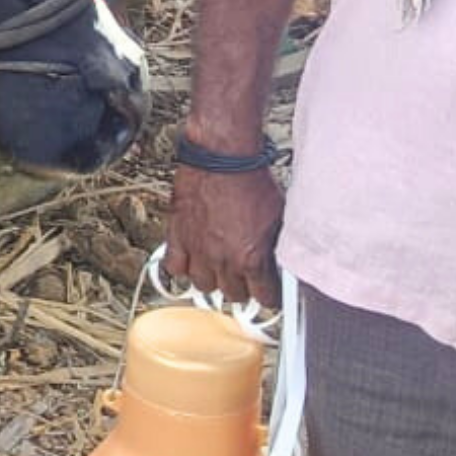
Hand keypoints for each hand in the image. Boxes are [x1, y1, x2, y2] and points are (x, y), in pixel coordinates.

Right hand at [165, 154, 285, 317]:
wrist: (221, 157)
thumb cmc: (250, 179)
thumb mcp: (279, 217)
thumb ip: (277, 246)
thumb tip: (281, 260)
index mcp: (251, 258)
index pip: (264, 298)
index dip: (270, 296)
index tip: (270, 291)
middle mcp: (223, 259)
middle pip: (233, 295)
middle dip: (243, 288)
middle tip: (247, 277)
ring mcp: (197, 250)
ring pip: (203, 286)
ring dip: (213, 280)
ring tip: (219, 269)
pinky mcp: (177, 236)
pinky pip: (174, 267)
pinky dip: (182, 267)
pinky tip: (192, 259)